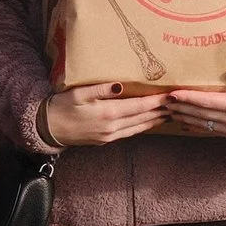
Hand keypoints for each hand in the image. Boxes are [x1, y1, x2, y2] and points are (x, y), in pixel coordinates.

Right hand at [44, 80, 173, 146]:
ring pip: (139, 128)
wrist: (48, 128)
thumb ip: (101, 89)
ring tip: (168, 113)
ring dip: (154, 120)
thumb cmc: (61, 106)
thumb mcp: (79, 93)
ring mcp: (109, 135)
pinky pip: (129, 133)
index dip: (157, 101)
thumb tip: (121, 85)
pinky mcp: (105, 140)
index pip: (139, 106)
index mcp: (108, 113)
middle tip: (177, 103)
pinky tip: (148, 122)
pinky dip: (142, 127)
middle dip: (161, 111)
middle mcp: (112, 127)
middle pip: (143, 118)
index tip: (171, 95)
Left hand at [158, 69, 225, 142]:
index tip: (172, 93)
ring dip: (182, 116)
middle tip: (160, 100)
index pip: (206, 102)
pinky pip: (206, 131)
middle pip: (198, 113)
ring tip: (167, 109)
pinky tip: (182, 122)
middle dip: (179, 106)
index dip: (187, 97)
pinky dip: (192, 126)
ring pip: (199, 124)